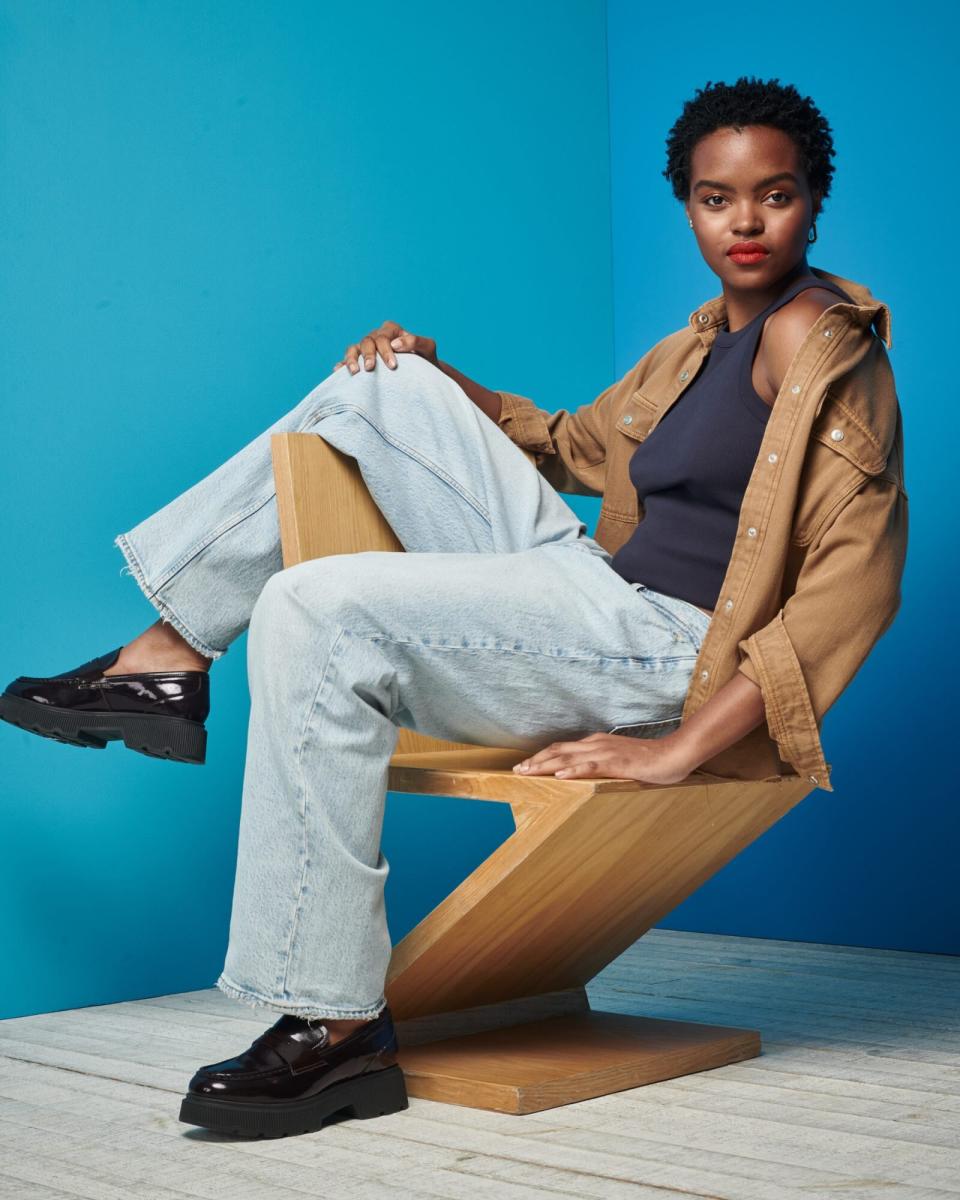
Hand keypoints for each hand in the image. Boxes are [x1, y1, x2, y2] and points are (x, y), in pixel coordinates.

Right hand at [334, 320, 438, 374]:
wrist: (421, 375)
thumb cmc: (425, 360)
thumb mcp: (428, 348)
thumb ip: (416, 341)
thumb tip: (396, 344)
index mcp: (391, 330)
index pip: (384, 337)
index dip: (386, 350)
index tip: (393, 366)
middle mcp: (376, 336)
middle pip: (367, 342)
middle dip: (369, 355)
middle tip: (372, 369)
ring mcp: (366, 348)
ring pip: (353, 348)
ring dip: (352, 359)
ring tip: (355, 371)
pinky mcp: (359, 360)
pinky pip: (346, 359)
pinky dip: (342, 364)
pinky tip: (338, 371)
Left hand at [511, 731, 695, 785]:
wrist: (674, 754)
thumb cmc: (650, 760)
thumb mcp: (621, 760)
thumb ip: (604, 764)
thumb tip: (588, 774)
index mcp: (597, 743)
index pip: (563, 748)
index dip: (542, 756)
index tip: (525, 765)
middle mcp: (597, 744)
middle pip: (559, 750)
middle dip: (536, 760)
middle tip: (517, 770)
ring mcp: (606, 752)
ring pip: (568, 757)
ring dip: (545, 764)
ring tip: (527, 771)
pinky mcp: (617, 762)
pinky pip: (590, 766)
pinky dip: (573, 770)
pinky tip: (559, 775)